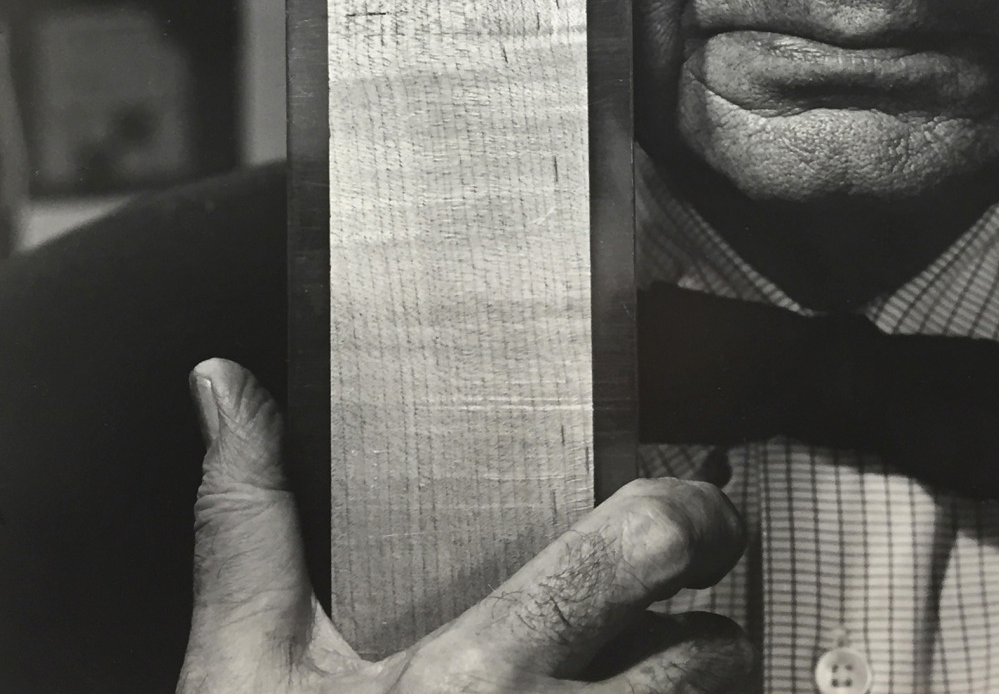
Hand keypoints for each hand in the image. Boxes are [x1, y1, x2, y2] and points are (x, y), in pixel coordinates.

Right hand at [179, 359, 752, 692]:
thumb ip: (249, 524)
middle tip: (678, 617)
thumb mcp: (244, 671)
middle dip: (706, 631)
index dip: (692, 516)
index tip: (697, 513)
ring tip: (645, 691)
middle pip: (711, 658)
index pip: (641, 551)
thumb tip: (228, 392)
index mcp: (478, 678)